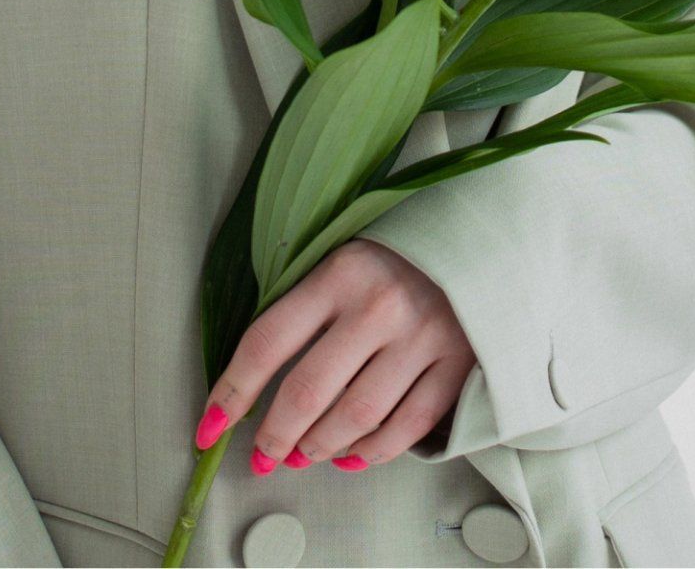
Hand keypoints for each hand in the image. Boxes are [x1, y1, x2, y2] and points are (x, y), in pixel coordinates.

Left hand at [198, 237, 476, 469]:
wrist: (484, 238)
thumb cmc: (401, 252)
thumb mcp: (346, 256)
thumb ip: (308, 304)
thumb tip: (259, 375)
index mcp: (341, 270)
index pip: (268, 340)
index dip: (232, 391)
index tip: (209, 427)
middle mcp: (379, 305)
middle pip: (309, 390)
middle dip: (275, 435)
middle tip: (263, 455)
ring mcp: (422, 336)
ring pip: (355, 417)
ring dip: (320, 447)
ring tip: (305, 454)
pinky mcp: (458, 363)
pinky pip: (405, 427)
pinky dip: (372, 452)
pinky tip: (352, 456)